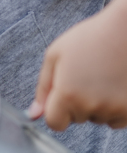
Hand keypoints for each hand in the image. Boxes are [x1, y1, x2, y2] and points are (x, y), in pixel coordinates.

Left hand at [30, 0, 126, 130]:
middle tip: (87, 76)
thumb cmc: (91, 38)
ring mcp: (114, 109)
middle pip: (77, 119)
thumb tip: (34, 114)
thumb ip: (43, 87)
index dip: (57, 110)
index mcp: (67, 94)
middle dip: (78, 103)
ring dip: (98, 105)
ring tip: (103, 76)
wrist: (126, 29)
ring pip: (98, 119)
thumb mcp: (56, 55)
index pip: (55, 123)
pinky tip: (116, 85)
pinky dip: (116, 107)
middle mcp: (91, 106)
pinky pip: (118, 119)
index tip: (63, 95)